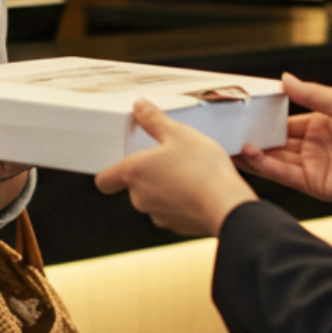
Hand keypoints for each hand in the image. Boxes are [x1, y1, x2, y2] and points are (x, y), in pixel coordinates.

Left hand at [93, 99, 256, 236]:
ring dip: (166, 187)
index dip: (110, 171)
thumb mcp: (179, 133)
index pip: (103, 180)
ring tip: (189, 172)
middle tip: (170, 157)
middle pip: (133, 186)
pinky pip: (173, 210)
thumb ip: (154, 120)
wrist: (228, 207)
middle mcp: (140, 198)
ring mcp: (158, 215)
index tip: (124, 161)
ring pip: (154, 198)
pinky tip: (199, 189)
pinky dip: (181, 201)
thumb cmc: (202, 169)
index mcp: (134, 173)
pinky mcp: (176, 226)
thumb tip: (139, 106)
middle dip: (149, 173)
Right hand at [238, 73, 331, 222]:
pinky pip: (284, 174)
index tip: (243, 112)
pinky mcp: (313, 184)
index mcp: (320, 124)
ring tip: (229, 144)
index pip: (285, 121)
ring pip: (275, 159)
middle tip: (227, 131)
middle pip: (276, 141)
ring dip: (253, 152)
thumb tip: (284, 78)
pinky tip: (250, 154)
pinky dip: (265, 165)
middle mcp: (313, 146)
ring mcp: (312, 166)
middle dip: (253, 137)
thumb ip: (310, 93)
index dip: (265, 118)